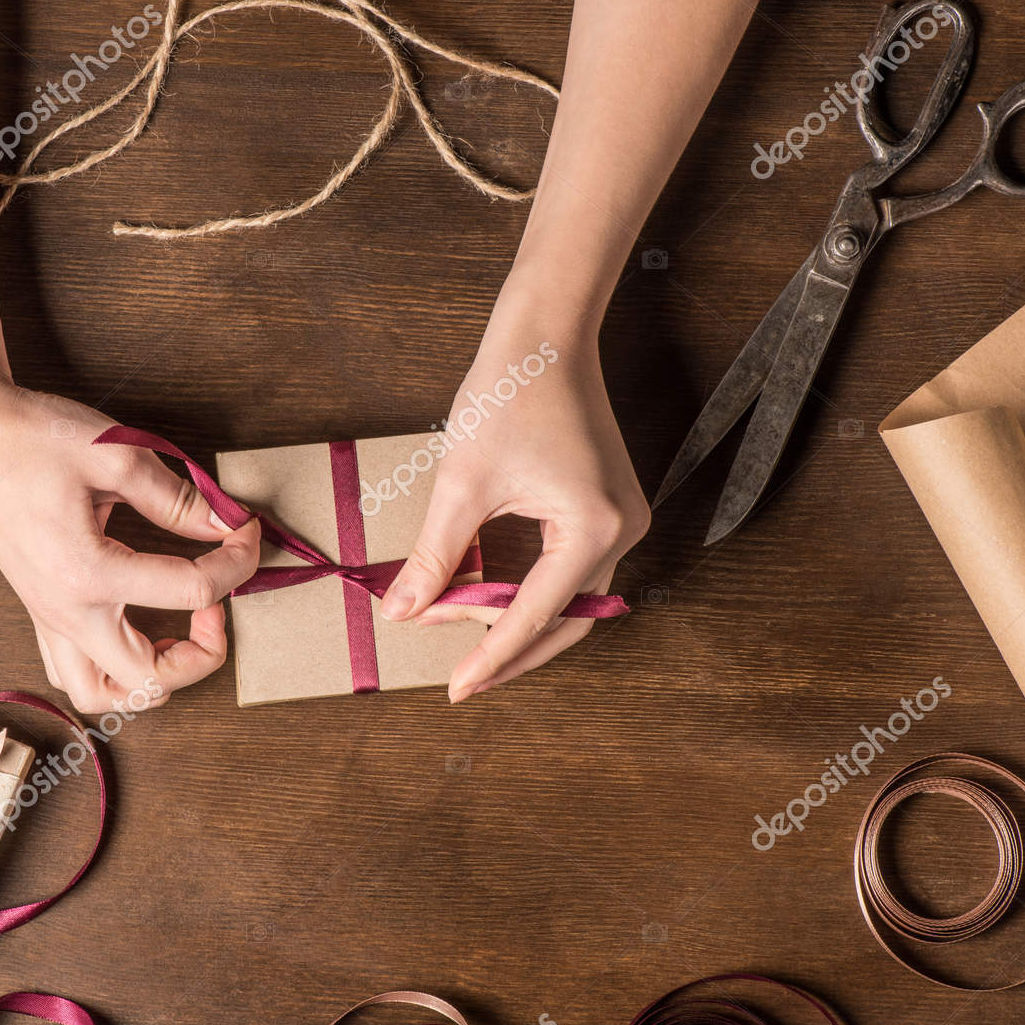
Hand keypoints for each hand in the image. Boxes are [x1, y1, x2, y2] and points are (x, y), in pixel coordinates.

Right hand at [0, 376, 259, 713]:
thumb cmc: (29, 438)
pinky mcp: (39, 610)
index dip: (239, 562)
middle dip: (203, 652)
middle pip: (150, 681)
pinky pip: (74, 670)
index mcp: (89, 575)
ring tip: (177, 630)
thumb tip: (225, 523)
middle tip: (216, 600)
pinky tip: (136, 625)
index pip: (193, 591)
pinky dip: (112, 668)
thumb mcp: (117, 456)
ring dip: (151, 677)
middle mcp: (66, 612)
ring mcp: (48, 618)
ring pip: (102, 694)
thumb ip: (178, 499)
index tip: (247, 530)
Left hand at [379, 294, 648, 701]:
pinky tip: (488, 599)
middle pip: (568, 622)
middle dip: (511, 651)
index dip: (491, 657)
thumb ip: (435, 557)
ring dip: (519, 622)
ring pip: (572, 601)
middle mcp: (622, 531)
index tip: (455, 688)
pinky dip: (531, 591)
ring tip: (466, 638)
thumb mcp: (461, 485)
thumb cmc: (509, 393)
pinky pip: (572, 571)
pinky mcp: (608, 510)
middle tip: (462, 677)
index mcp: (592, 528)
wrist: (545, 335)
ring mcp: (621, 521)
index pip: (534, 616)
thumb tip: (403, 612)